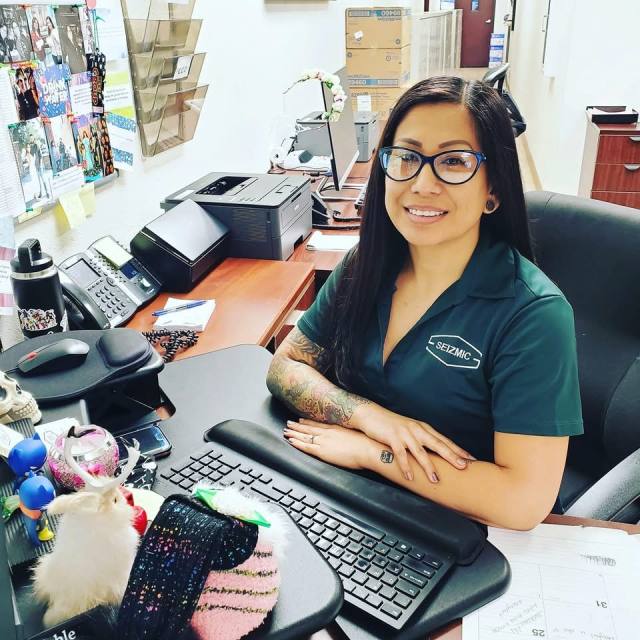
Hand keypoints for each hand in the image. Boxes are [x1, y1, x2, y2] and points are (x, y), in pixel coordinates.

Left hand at [283, 419, 375, 469]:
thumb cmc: (367, 443)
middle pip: (308, 428)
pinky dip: (297, 443)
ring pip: (304, 436)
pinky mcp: (323, 451)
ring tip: (286, 431)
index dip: (308, 422)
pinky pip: (306, 446)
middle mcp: (328, 432)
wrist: (369, 449)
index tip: (300, 419)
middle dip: (297, 426)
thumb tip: (347, 436)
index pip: (318, 424)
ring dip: (294, 433)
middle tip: (288, 423)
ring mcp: (324, 441)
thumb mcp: (356, 433)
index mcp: (335, 428)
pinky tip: (291, 441)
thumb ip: (347, 433)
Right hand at [353, 406, 475, 481]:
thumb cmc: (392, 426)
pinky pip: (401, 454)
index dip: (458, 450)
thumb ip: (422, 441)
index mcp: (423, 428)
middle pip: (437, 444)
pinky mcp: (392, 438)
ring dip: (429, 466)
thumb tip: (436, 456)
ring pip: (420, 452)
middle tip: (464, 467)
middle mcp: (417, 430)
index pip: (444, 440)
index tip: (471, 459)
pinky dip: (406, 467)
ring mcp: (405, 433)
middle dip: (451, 456)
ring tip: (436, 480)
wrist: (372, 415)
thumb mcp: (410, 431)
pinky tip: (410, 477)